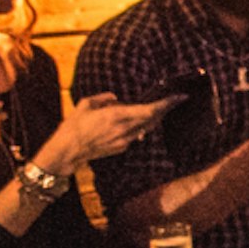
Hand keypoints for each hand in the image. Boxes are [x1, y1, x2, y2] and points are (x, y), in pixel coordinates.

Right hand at [39, 93, 172, 174]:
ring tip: (158, 109)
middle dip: (165, 109)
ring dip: (154, 118)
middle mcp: (124, 129)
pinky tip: (137, 122)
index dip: (167, 103)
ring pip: (147, 128)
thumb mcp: (86, 104)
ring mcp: (125, 140)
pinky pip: (136, 135)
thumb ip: (103, 98)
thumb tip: (115, 97)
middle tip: (174, 100)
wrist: (68, 151)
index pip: (150, 109)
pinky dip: (139, 127)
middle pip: (153, 118)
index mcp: (117, 115)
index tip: (180, 97)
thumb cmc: (74, 126)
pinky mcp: (122, 147)